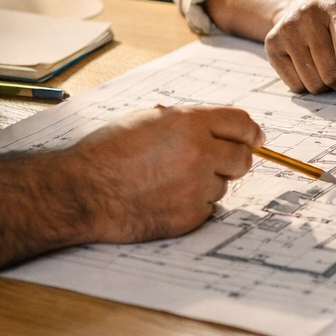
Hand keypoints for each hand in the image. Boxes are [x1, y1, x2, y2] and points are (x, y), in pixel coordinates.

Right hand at [68, 105, 262, 242]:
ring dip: (206, 183)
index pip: (242, 123)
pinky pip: (207, 208)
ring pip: (223, 185)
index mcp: (190, 122)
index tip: (255, 138)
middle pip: (242, 157)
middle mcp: (199, 153)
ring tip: (168, 180)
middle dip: (232, 159)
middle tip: (212, 162)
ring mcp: (196, 187)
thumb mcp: (147, 120)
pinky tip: (164, 198)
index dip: (250, 131)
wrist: (80, 192)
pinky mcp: (189, 215)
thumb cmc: (106, 153)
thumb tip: (218, 126)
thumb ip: (186, 121)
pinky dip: (192, 204)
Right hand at [262, 0, 335, 116]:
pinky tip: (309, 65)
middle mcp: (309, 16)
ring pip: (312, 83)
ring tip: (325, 65)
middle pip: (330, 73)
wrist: (301, 6)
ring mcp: (287, 29)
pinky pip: (294, 85)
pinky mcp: (272, 44)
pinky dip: (307, 84)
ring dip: (325, 85)